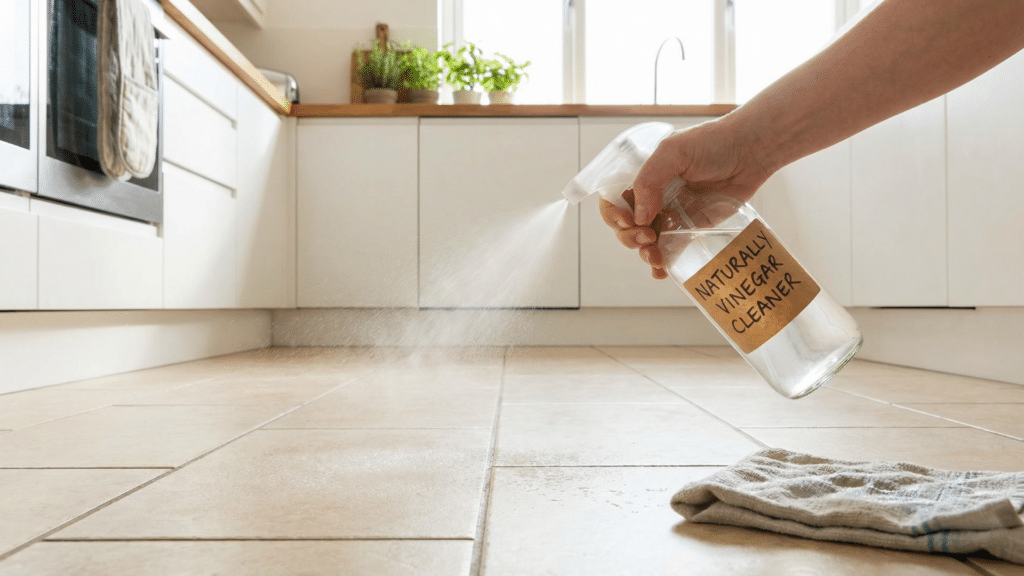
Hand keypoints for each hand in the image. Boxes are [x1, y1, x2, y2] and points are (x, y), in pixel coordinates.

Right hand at [599, 117, 774, 278]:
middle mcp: (651, 198)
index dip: (613, 215)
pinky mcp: (689, 229)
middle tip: (648, 237)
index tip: (628, 222)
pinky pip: (669, 250)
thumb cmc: (712, 143)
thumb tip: (638, 218)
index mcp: (641, 177)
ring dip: (644, 253)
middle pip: (625, 226)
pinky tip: (661, 272)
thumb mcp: (674, 152)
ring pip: (645, 242)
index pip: (613, 200)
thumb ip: (650, 180)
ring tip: (656, 257)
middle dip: (630, 237)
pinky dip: (662, 264)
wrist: (750, 152)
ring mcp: (669, 215)